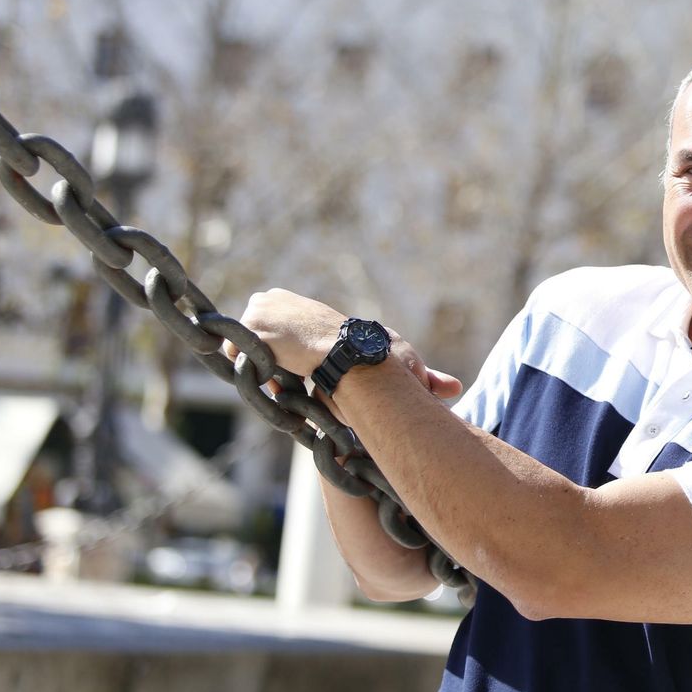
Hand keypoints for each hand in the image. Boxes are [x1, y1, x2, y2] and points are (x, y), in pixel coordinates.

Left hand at [233, 287, 463, 400]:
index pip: (281, 338)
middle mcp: (274, 301)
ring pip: (247, 352)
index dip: (292, 362)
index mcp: (302, 306)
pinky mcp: (249, 330)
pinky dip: (250, 370)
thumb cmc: (375, 355)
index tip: (308, 378)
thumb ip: (418, 374)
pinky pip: (236, 356)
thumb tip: (456, 390)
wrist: (350, 356)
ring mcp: (258, 313)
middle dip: (276, 365)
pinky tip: (275, 376)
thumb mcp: (395, 360)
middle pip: (260, 342)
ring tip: (290, 381)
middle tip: (300, 382)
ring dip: (263, 370)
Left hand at [235, 287, 347, 377]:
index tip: (285, 352)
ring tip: (284, 367)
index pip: (258, 322)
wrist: (339, 345)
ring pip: (240, 345)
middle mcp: (261, 300)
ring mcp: (254, 314)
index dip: (269, 341)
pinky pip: (235, 355)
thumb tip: (280, 342)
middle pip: (246, 333)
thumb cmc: (331, 337)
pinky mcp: (253, 331)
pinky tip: (276, 369)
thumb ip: (289, 324)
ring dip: (258, 360)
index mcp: (275, 296)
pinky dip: (252, 366)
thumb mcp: (308, 320)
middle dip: (261, 350)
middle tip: (286, 362)